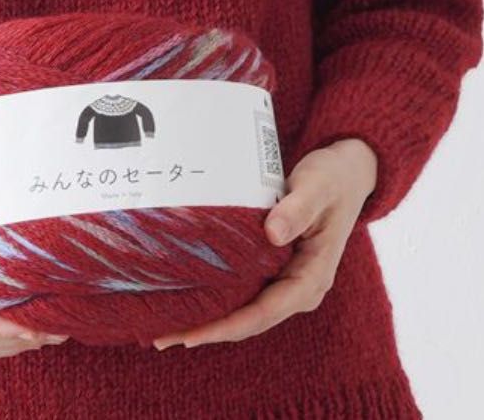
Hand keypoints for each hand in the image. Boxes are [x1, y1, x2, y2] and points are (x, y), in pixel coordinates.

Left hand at [152, 137, 377, 349]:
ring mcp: (288, 281)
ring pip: (246, 311)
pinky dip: (219, 301)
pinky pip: (246, 293)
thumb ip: (297, 209)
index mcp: (314, 276)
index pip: (266, 311)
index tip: (193, 334)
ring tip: (167, 327)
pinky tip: (190, 301)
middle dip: (209, 331)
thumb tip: (273, 234)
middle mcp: (301, 287)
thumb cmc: (331, 178)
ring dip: (210, 320)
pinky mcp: (277, 270)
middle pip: (251, 320)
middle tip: (163, 337)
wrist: (346, 173)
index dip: (228, 326)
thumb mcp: (317, 187)